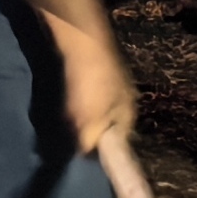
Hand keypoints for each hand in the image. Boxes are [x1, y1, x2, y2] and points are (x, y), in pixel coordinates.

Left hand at [54, 25, 134, 154]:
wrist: (84, 42)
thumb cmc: (91, 84)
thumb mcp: (91, 118)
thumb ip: (89, 138)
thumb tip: (84, 153)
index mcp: (128, 115)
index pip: (119, 143)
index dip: (102, 151)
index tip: (83, 155)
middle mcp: (125, 102)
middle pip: (109, 126)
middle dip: (92, 133)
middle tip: (73, 137)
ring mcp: (113, 86)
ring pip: (99, 111)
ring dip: (84, 118)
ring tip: (69, 120)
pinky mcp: (98, 75)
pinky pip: (89, 97)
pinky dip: (79, 103)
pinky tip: (69, 102)